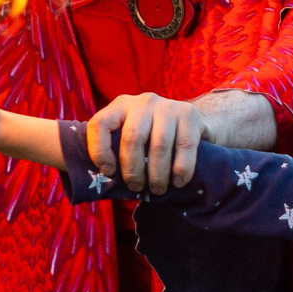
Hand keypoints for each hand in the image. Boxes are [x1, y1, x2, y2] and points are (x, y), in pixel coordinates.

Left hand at [87, 92, 208, 194]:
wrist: (193, 123)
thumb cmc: (154, 138)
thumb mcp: (133, 137)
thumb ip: (118, 150)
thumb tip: (105, 178)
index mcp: (121, 105)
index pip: (100, 124)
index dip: (99, 151)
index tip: (108, 172)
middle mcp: (143, 102)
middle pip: (132, 137)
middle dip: (133, 169)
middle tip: (136, 187)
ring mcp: (168, 106)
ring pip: (159, 145)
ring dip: (157, 174)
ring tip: (157, 189)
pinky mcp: (190, 114)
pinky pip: (184, 146)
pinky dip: (181, 169)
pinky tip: (178, 181)